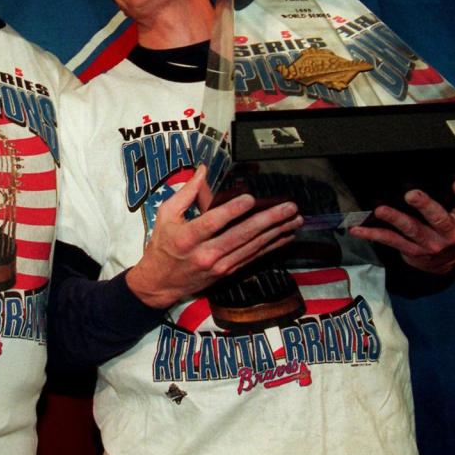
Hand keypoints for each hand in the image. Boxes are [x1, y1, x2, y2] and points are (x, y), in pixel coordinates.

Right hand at [126, 165, 302, 308]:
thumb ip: (186, 192)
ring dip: (277, 232)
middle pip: (241, 235)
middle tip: (288, 208)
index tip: (250, 198)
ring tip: (295, 219)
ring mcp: (219, 265)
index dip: (232, 210)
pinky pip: (253, 257)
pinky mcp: (227, 272)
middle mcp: (206, 253)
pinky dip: (271, 247)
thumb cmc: (162, 245)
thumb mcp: (166, 215)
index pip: (213, 222)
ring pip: (252, 247)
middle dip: (268, 220)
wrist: (160, 283)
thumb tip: (202, 170)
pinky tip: (286, 236)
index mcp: (187, 237)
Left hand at [350, 179, 454, 274]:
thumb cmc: (448, 229)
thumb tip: (431, 172)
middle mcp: (450, 233)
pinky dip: (372, 234)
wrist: (443, 262)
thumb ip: (452, 198)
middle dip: (424, 205)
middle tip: (412, 195)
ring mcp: (430, 244)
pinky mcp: (412, 251)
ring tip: (381, 210)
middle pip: (438, 218)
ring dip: (395, 218)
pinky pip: (391, 240)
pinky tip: (358, 230)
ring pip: (412, 229)